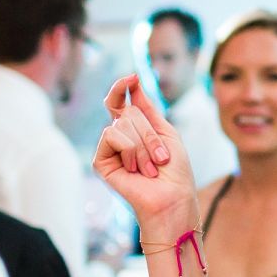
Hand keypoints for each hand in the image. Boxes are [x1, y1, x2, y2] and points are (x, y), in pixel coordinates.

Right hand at [93, 75, 197, 229]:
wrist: (172, 199)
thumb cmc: (175, 172)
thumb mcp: (167, 133)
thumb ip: (148, 108)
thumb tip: (133, 81)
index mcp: (136, 130)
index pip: (121, 101)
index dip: (122, 87)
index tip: (133, 77)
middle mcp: (120, 137)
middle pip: (129, 112)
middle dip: (150, 133)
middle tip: (161, 157)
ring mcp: (109, 149)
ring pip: (122, 123)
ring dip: (144, 144)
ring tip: (151, 168)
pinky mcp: (101, 161)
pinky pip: (111, 135)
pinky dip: (130, 149)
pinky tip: (135, 170)